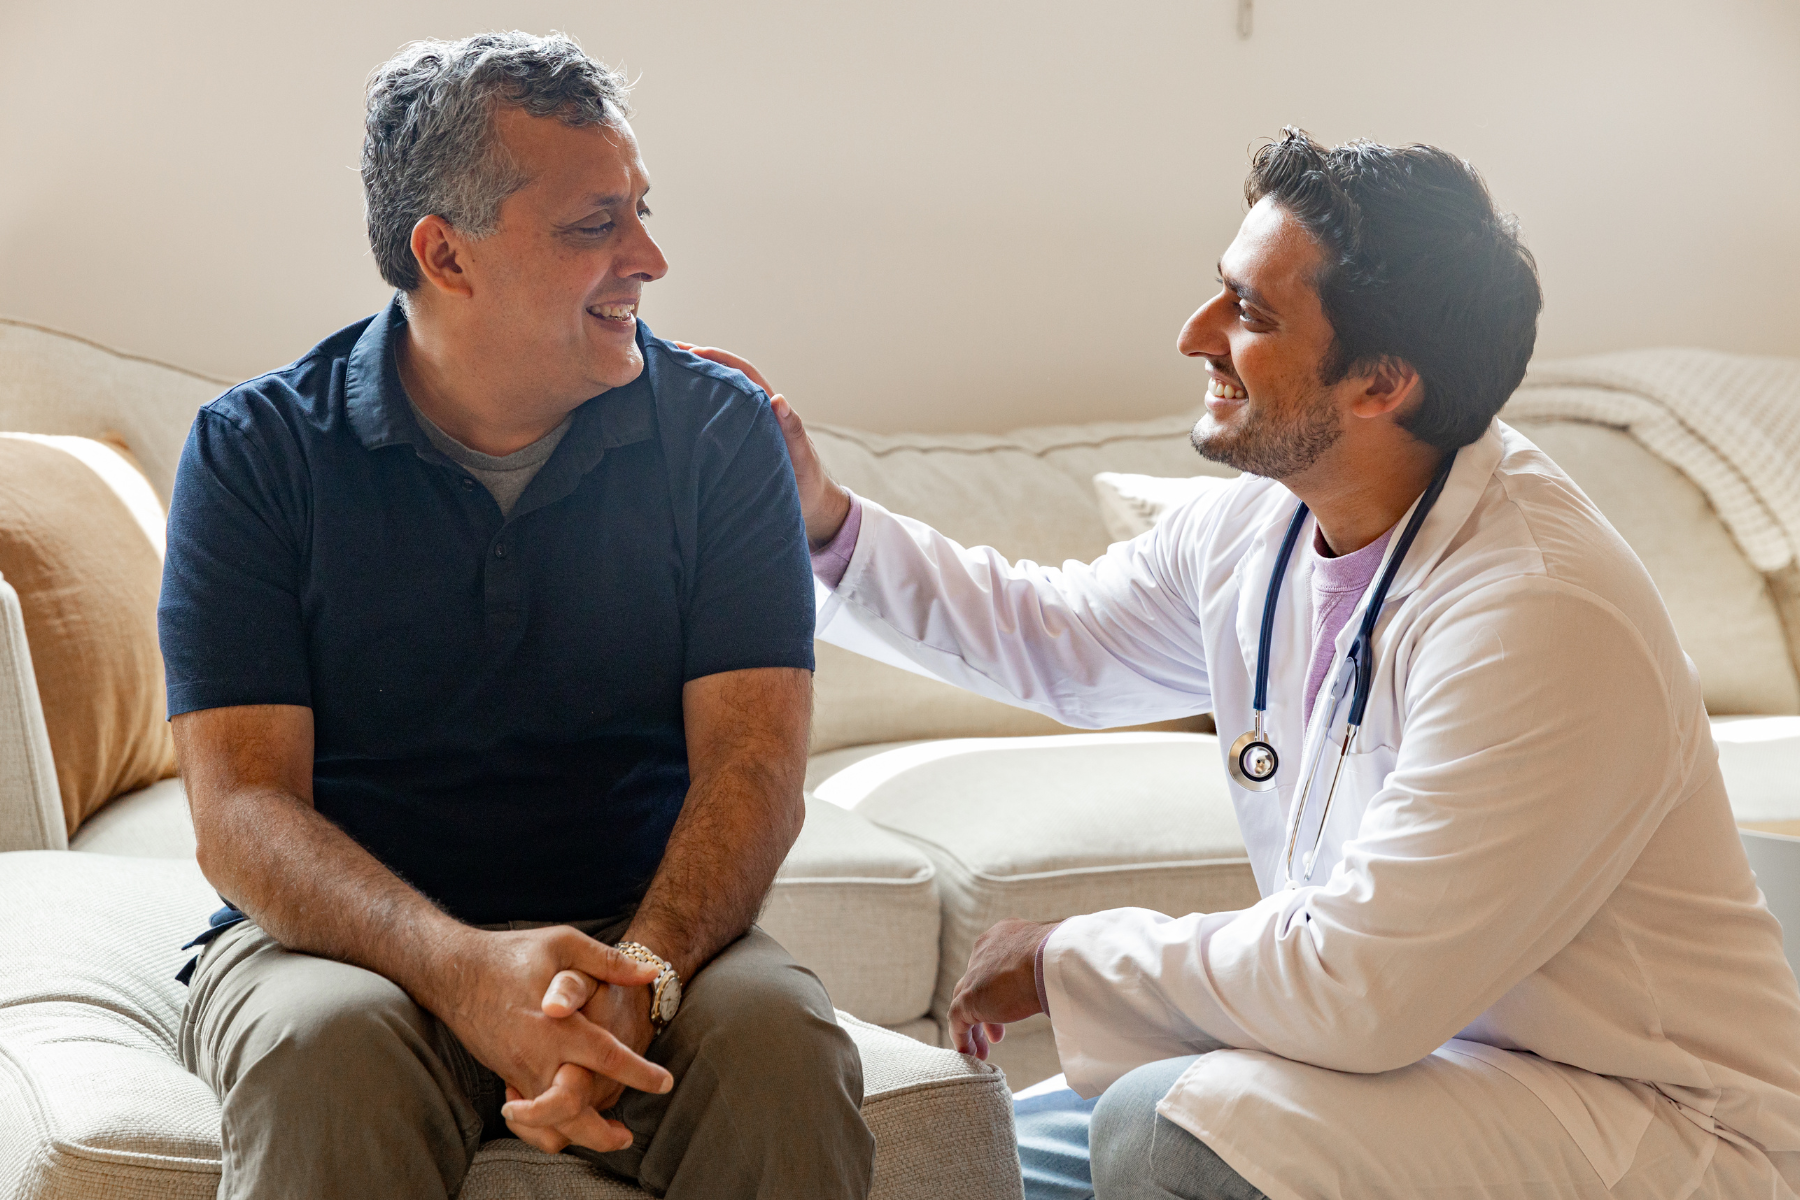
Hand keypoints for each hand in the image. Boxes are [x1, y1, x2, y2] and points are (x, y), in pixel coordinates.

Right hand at [427, 928, 670, 1153]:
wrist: (453, 970)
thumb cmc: (511, 953)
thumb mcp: (563, 943)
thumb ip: (609, 962)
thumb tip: (651, 972)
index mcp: (555, 1025)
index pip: (606, 1057)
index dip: (639, 1073)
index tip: (665, 1083)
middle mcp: (535, 1056)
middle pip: (571, 1111)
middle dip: (601, 1135)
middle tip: (627, 1137)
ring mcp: (516, 1071)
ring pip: (547, 1124)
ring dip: (577, 1136)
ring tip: (607, 1135)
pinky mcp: (505, 1075)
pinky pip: (528, 1118)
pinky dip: (549, 1128)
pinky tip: (571, 1120)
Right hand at [673, 343, 851, 548]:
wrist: (810, 507)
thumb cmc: (808, 479)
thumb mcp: (801, 455)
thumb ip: (792, 429)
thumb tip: (778, 399)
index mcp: (768, 409)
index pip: (742, 373)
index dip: (718, 359)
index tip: (692, 352)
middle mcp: (753, 413)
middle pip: (723, 380)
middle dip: (697, 365)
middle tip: (665, 356)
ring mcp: (743, 429)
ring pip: (715, 399)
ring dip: (692, 387)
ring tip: (662, 378)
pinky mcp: (735, 447)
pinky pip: (712, 424)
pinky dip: (694, 414)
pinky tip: (672, 415)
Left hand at [948, 918, 1058, 1058]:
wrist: (1053, 958)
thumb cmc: (1063, 956)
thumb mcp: (1054, 959)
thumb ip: (1049, 970)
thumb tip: (1065, 984)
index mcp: (1006, 935)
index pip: (995, 964)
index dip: (1000, 990)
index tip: (1013, 1009)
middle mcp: (986, 950)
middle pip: (978, 983)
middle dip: (987, 1011)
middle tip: (997, 1036)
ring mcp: (974, 973)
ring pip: (965, 1001)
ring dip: (974, 1028)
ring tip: (982, 1052)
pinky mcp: (969, 997)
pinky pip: (958, 1020)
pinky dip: (963, 1037)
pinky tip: (971, 1054)